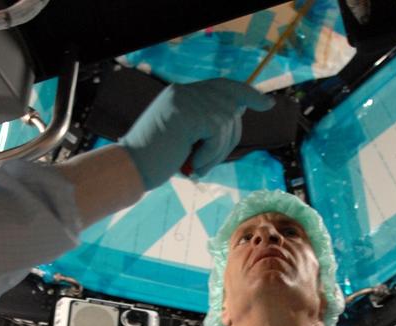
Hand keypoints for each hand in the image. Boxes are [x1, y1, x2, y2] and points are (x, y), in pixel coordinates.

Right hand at [119, 79, 273, 189]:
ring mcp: (184, 99)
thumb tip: (238, 110)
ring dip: (218, 151)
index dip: (246, 93)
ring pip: (227, 121)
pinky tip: (193, 164)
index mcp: (182, 95)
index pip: (222, 86)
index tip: (265, 103)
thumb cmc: (155, 161)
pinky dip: (211, 154)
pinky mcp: (186, 113)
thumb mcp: (185, 138)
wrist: (129, 169)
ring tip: (197, 166)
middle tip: (207, 162)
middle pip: (231, 106)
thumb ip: (206, 123)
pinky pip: (218, 132)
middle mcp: (184, 91)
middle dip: (230, 138)